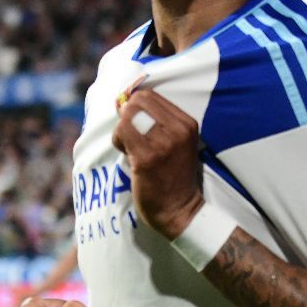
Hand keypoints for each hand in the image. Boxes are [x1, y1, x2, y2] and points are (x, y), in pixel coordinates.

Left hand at [111, 84, 203, 238]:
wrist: (180, 210)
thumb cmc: (173, 177)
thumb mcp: (175, 143)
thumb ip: (155, 121)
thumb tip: (122, 101)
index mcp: (187, 123)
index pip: (150, 95)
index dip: (134, 107)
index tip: (134, 126)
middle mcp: (178, 129)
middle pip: (138, 101)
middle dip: (127, 116)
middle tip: (131, 138)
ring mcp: (164, 142)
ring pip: (128, 115)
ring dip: (121, 130)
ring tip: (130, 148)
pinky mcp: (148, 157)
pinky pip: (122, 132)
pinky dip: (118, 141)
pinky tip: (128, 155)